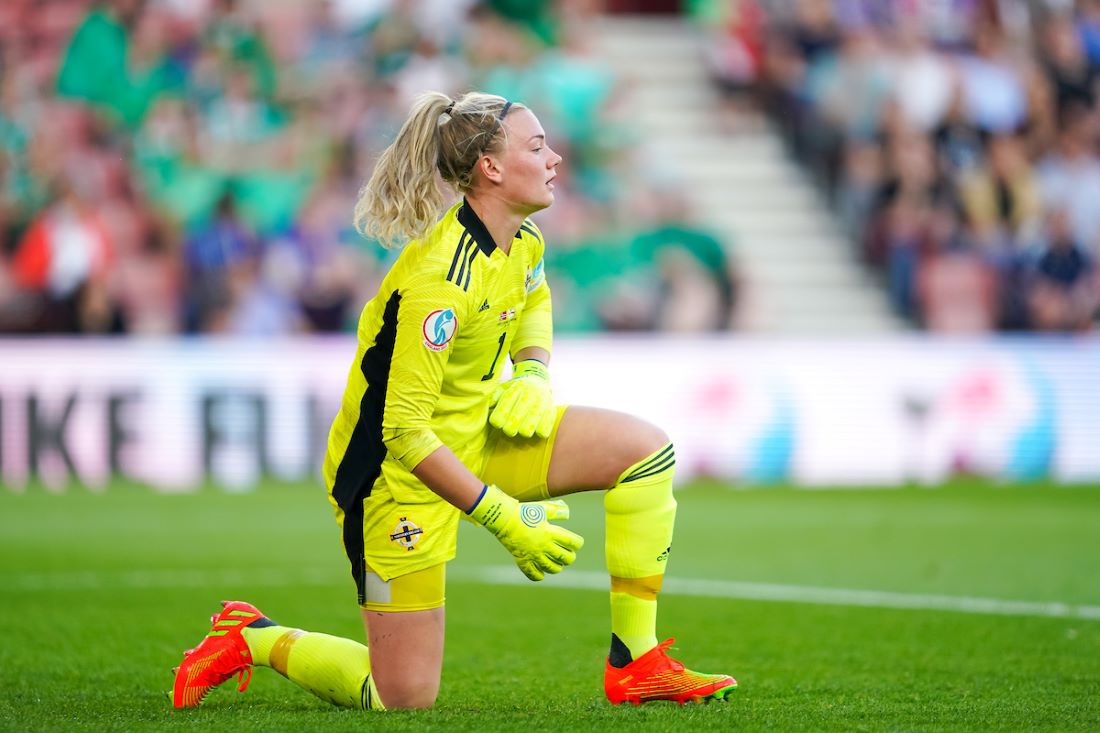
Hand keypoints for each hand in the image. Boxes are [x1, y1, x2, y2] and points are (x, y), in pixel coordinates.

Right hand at [467, 484, 583, 580]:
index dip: (578, 543)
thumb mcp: (542, 509)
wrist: (503, 518)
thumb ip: (556, 511)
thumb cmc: (524, 511)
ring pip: (552, 568)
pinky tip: (541, 573)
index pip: (573, 543)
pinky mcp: (523, 560)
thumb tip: (567, 514)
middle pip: (565, 558)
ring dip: (557, 567)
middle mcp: (544, 546)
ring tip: (557, 563)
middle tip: (568, 554)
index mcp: (551, 533)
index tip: (576, 543)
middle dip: (570, 557)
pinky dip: (539, 576)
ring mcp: (534, 555)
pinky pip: (534, 574)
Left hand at [489, 360, 555, 438]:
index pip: (499, 416)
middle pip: (511, 426)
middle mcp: (529, 396)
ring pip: (526, 431)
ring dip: (523, 431)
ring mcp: (542, 405)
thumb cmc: (517, 389)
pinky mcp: (552, 412)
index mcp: (515, 390)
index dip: (496, 422)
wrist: (539, 380)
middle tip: (510, 426)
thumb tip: (487, 408)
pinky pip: (542, 432)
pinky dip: (538, 431)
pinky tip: (535, 425)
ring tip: (523, 425)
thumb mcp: (503, 388)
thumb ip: (493, 398)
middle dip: (508, 429)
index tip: (499, 420)